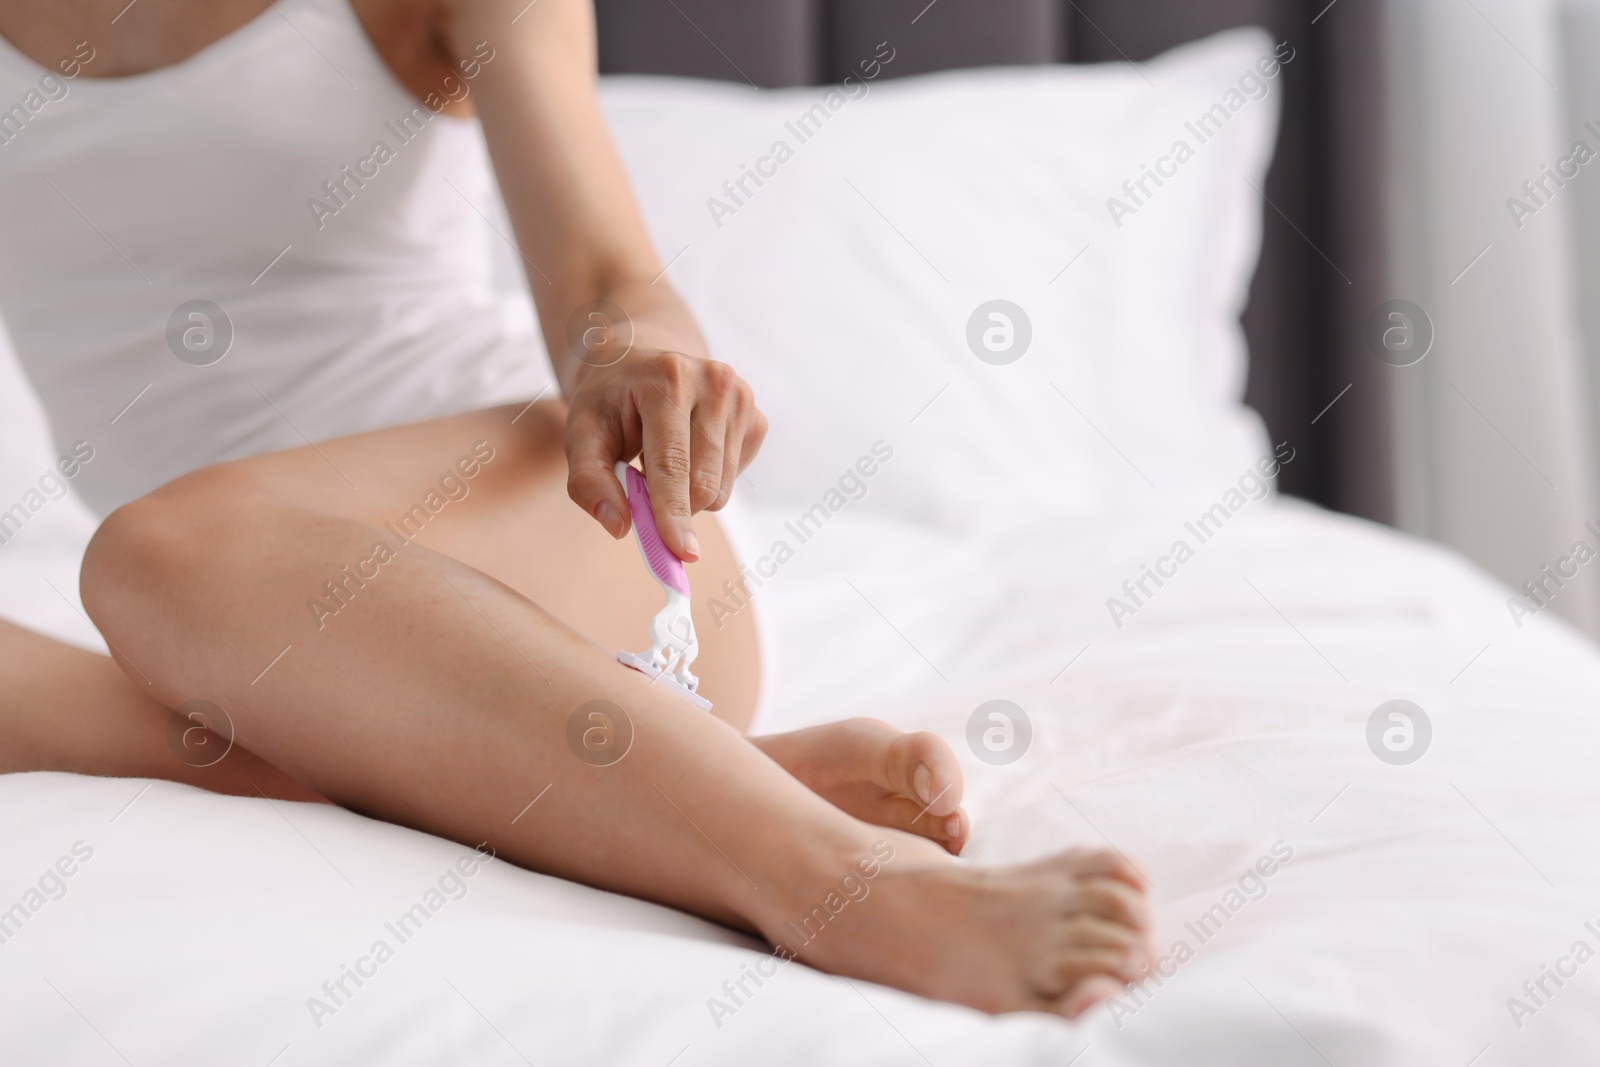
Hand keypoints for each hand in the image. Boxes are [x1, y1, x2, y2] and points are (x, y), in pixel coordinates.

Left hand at [563, 349, 766, 560]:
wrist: (640, 359)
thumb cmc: (608, 401)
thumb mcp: (580, 433)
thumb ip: (589, 481)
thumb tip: (619, 526)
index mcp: (668, 379)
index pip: (672, 463)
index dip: (674, 513)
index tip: (681, 553)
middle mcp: (715, 382)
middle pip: (703, 483)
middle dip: (674, 508)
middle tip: (641, 493)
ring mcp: (742, 399)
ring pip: (721, 489)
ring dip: (688, 494)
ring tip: (662, 460)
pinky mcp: (757, 419)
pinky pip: (735, 480)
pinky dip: (708, 480)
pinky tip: (689, 451)